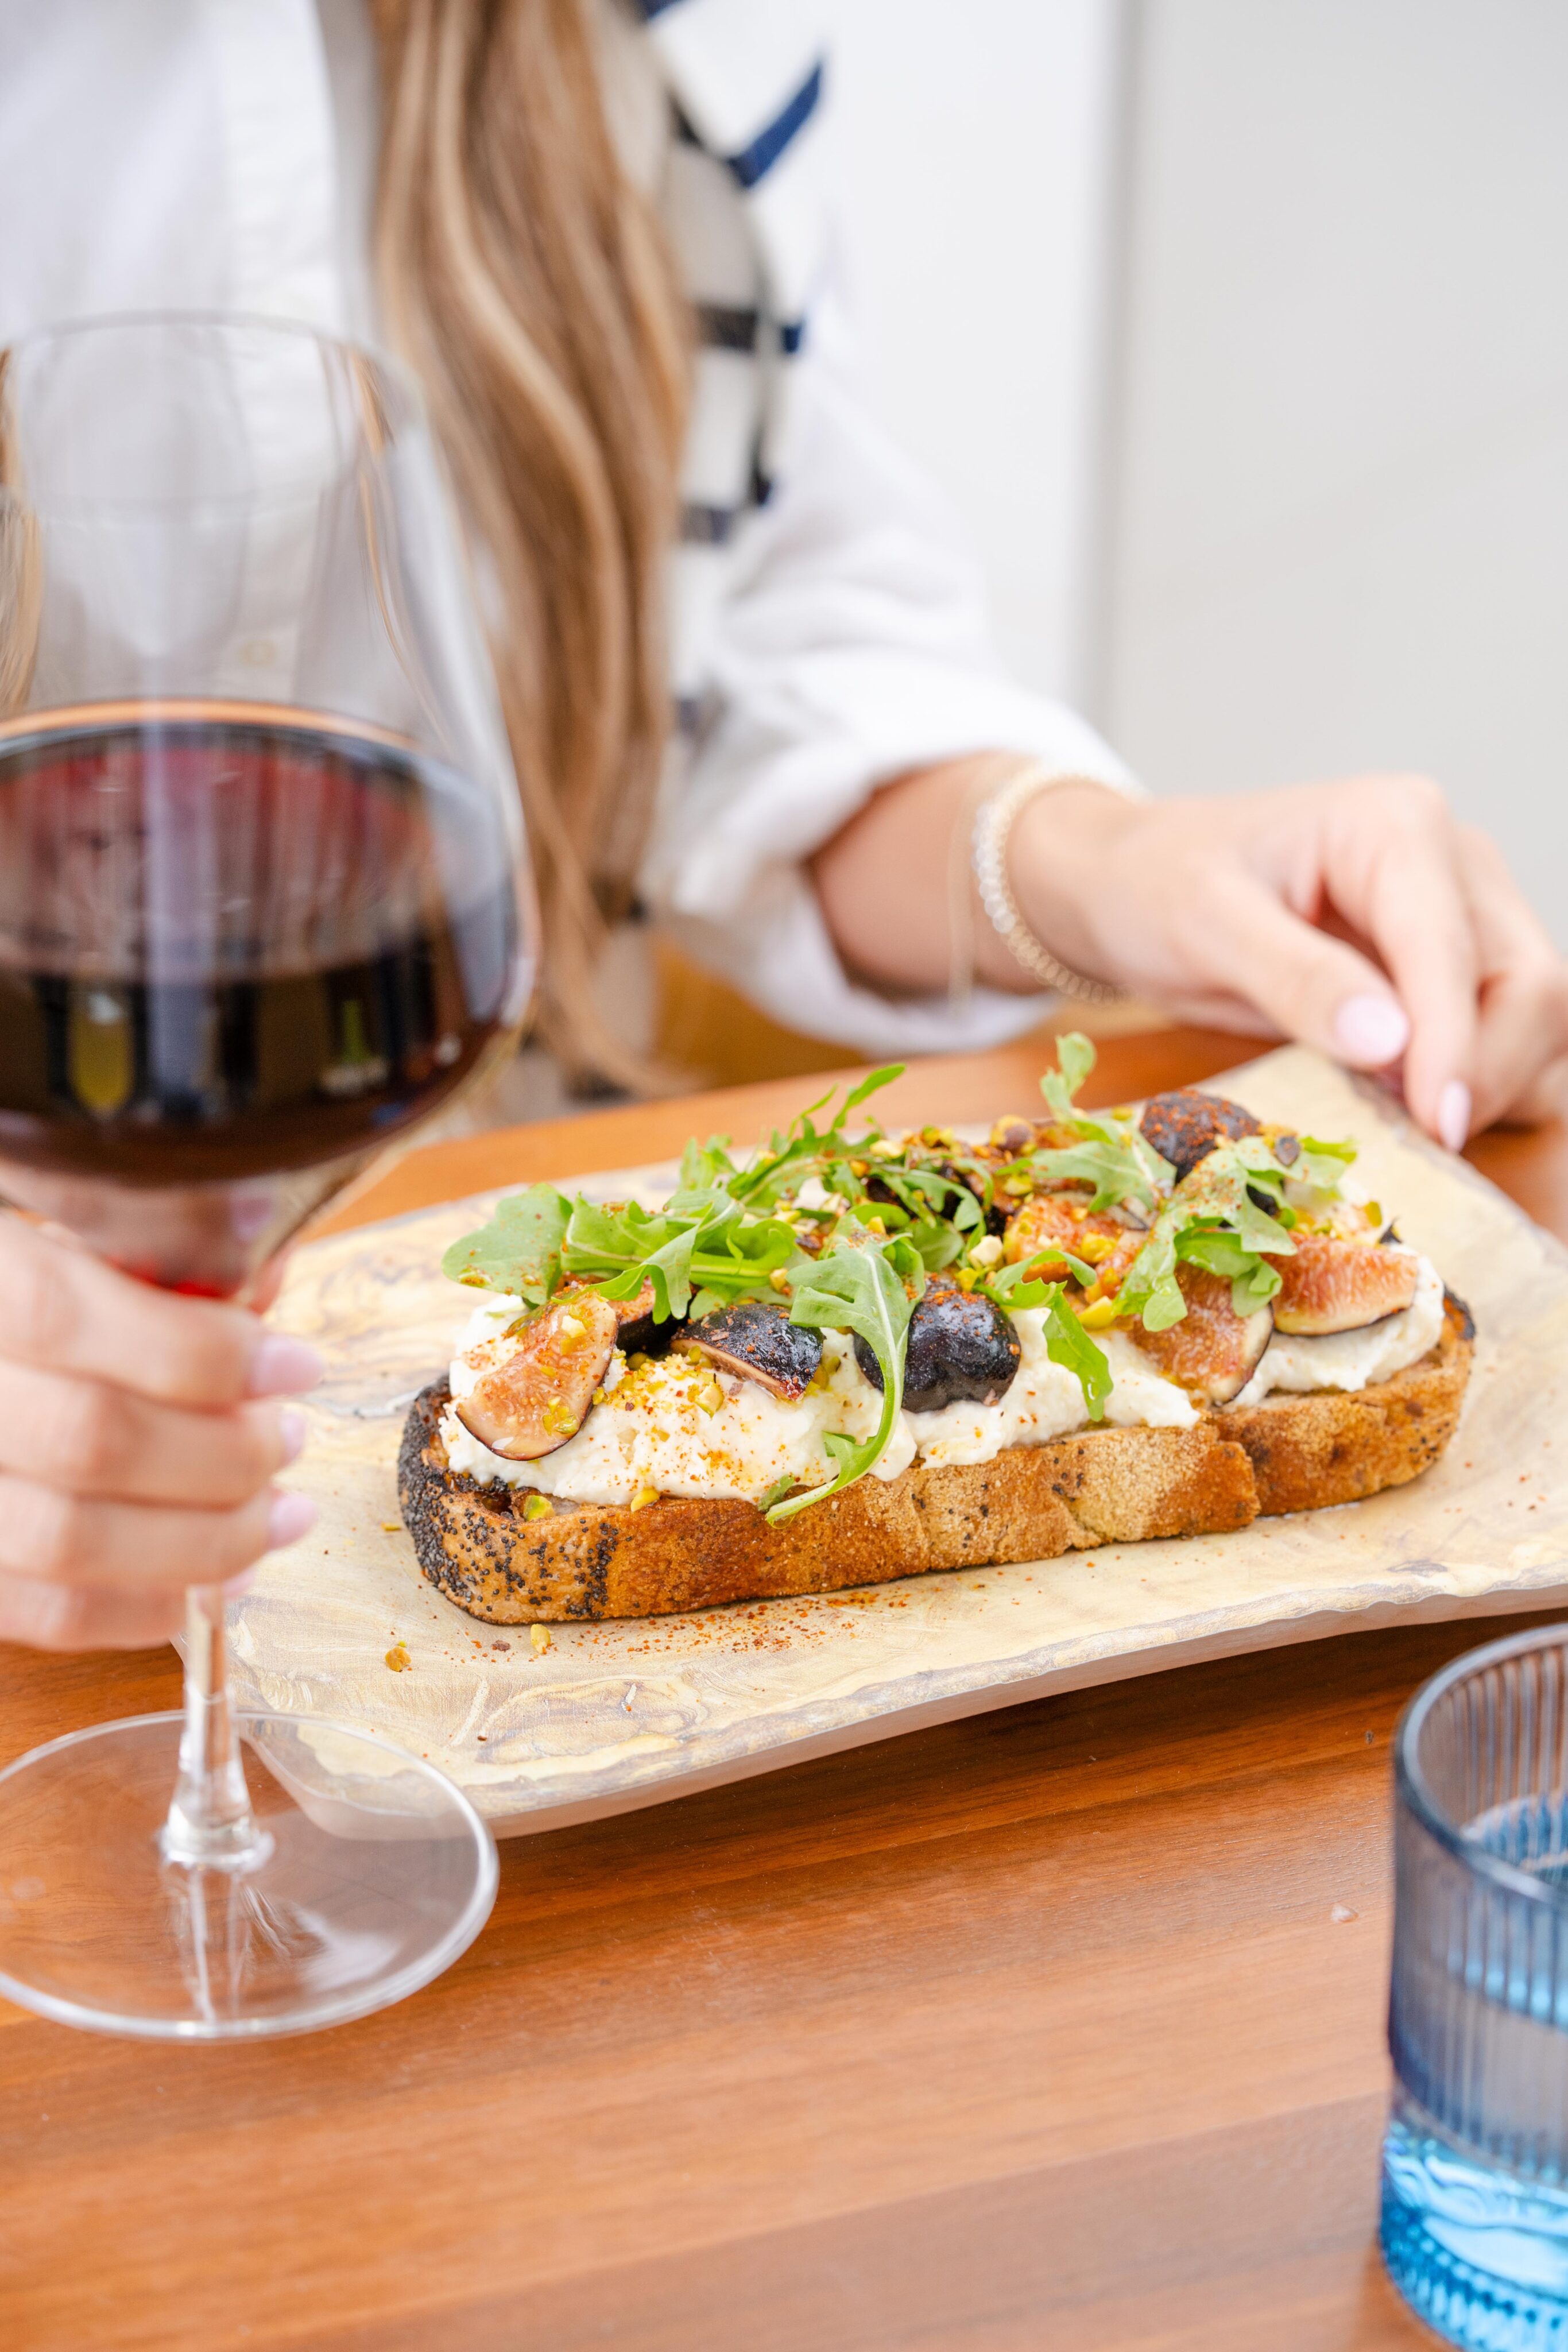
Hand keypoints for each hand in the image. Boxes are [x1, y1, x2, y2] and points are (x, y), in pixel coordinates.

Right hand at [0, 1218, 320, 1651]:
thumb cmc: (37, 1301)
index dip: (198, 1349)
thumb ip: (152, 1253)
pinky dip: (150, 1606)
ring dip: (206, 1538)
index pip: (61, 1314)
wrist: (3, 1372)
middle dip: (223, 1451)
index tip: (294, 1365)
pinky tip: (221, 1578)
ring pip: (70, 1540)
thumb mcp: (76, 1236)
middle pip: (86, 1439)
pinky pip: (50, 1611)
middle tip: (287, 1438)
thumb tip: (264, 1278)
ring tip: (278, 1515)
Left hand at [1013, 774, 1567, 1145]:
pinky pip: (1506, 1038)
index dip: (1454, 1047)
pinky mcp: (1455, 968)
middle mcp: (1452, 862)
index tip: (1436, 1126)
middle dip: (1482, 1073)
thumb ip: (1298, 979)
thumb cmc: (1162, 887)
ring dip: (1489, 1084)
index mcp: (1395, 827)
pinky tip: (1405, 1104)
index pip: (1454, 950)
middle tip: (1414, 1140)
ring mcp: (1463, 914)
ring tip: (1402, 1121)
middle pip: (1528, 985)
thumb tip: (1390, 1042)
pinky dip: (1475, 1084)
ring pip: (1536, 1017)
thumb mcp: (1207, 927)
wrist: (1138, 882)